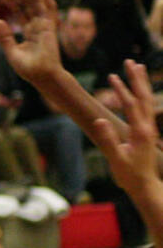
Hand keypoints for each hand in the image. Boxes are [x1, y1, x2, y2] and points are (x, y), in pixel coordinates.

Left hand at [0, 0, 62, 86]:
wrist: (43, 76)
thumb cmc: (28, 69)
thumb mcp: (12, 52)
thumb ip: (5, 37)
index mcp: (28, 32)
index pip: (18, 12)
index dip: (10, 1)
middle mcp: (36, 26)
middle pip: (26, 3)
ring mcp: (44, 25)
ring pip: (36, 2)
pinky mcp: (50, 26)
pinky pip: (47, 8)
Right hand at [90, 61, 161, 197]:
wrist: (144, 185)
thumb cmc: (129, 174)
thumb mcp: (116, 158)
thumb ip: (108, 139)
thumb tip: (99, 120)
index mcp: (140, 131)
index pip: (131, 104)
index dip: (123, 89)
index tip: (113, 76)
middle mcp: (147, 126)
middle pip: (143, 97)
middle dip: (137, 79)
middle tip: (130, 62)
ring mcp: (148, 128)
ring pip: (146, 101)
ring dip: (140, 84)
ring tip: (135, 68)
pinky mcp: (146, 131)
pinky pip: (144, 108)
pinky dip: (139, 96)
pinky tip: (135, 91)